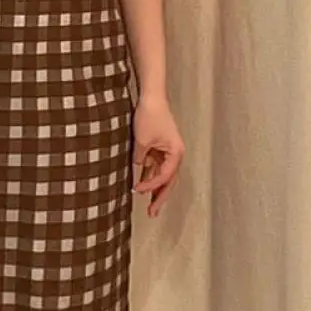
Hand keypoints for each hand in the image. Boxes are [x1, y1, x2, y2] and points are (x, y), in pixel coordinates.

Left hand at [132, 95, 184, 217]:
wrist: (151, 98)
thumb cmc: (150, 116)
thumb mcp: (141, 141)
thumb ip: (139, 160)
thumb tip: (135, 174)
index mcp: (176, 153)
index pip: (165, 176)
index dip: (151, 186)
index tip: (137, 190)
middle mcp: (175, 155)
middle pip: (168, 181)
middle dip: (160, 197)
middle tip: (152, 213)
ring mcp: (168, 152)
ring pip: (162, 176)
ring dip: (155, 190)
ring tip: (150, 207)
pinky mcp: (159, 148)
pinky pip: (155, 167)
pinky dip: (149, 177)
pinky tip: (141, 187)